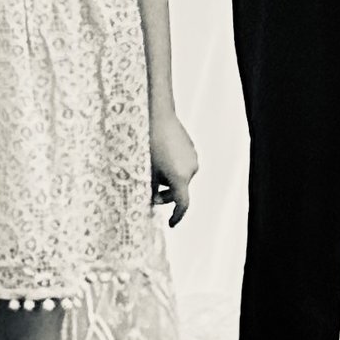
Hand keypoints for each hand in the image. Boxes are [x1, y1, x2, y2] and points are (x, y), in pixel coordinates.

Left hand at [149, 110, 197, 226]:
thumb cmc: (148, 143)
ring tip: (152, 167)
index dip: (177, 216)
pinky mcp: (191, 148)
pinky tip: (159, 156)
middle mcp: (191, 169)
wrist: (157, 115)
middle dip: (166, 195)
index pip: (182, 204)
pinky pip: (182, 165)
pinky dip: (172, 167)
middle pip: (180, 190)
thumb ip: (151, 188)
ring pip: (181, 177)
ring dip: (168, 179)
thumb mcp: (146, 170)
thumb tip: (152, 199)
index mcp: (180, 177)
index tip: (170, 224)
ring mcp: (193, 157)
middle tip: (150, 194)